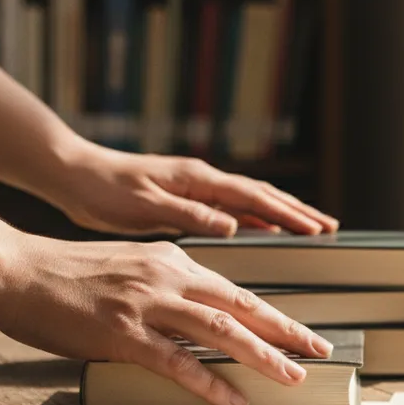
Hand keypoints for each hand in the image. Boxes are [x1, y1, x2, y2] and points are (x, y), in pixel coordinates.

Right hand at [0, 235, 333, 404]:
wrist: (15, 270)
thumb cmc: (68, 275)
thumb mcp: (130, 269)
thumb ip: (166, 288)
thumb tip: (197, 317)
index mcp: (172, 261)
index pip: (236, 289)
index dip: (273, 314)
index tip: (301, 333)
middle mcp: (167, 277)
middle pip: (241, 305)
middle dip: (286, 331)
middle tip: (319, 351)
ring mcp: (145, 304)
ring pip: (219, 330)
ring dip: (261, 355)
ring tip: (292, 378)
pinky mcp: (121, 332)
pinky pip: (175, 361)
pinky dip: (209, 382)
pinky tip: (232, 399)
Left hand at [44, 138, 338, 236]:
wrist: (73, 174)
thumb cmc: (103, 191)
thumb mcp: (145, 207)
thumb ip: (191, 215)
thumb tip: (234, 225)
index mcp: (197, 180)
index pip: (255, 197)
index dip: (289, 214)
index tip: (317, 228)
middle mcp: (202, 180)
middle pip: (262, 195)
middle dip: (298, 211)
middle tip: (330, 227)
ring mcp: (196, 188)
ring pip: (251, 200)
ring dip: (283, 213)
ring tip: (311, 227)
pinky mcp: (186, 198)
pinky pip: (233, 208)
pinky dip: (258, 218)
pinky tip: (267, 230)